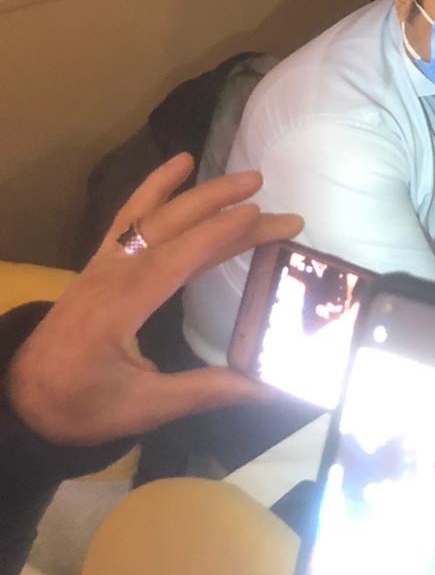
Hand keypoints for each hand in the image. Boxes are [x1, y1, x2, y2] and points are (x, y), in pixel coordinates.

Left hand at [5, 154, 303, 444]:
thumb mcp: (143, 407)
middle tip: (264, 187)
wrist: (23, 397)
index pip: (173, 261)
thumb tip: (270, 389)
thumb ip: (206, 390)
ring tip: (239, 175)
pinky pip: (130, 216)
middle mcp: (110, 276)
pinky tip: (178, 167)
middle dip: (217, 203)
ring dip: (196, 191)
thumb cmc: (81, 403)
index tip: (256, 213)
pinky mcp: (101, 263)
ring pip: (151, 215)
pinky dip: (156, 187)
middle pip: (168, 228)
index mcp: (119, 309)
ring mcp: (103, 265)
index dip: (215, 235)